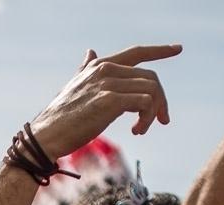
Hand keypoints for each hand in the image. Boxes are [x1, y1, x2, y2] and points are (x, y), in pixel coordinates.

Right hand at [30, 44, 178, 156]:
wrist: (46, 137)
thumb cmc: (60, 118)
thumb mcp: (75, 87)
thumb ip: (85, 69)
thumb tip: (89, 52)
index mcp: (100, 66)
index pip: (136, 52)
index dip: (159, 50)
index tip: (177, 49)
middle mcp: (105, 70)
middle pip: (150, 77)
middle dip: (161, 100)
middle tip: (161, 121)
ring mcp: (107, 84)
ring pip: (151, 90)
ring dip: (154, 112)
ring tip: (141, 130)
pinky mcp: (109, 101)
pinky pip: (145, 102)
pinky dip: (147, 118)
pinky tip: (137, 130)